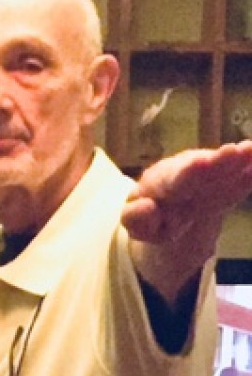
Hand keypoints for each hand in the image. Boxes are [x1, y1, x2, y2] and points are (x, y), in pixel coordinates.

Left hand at [124, 140, 251, 303]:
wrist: (168, 208)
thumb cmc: (148, 216)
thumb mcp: (136, 223)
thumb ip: (135, 218)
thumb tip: (146, 208)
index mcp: (160, 181)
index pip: (174, 178)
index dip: (188, 173)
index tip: (202, 164)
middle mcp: (186, 172)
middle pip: (204, 167)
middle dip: (218, 161)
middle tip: (234, 152)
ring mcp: (209, 175)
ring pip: (225, 170)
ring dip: (241, 161)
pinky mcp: (226, 183)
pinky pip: (240, 181)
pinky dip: (250, 174)